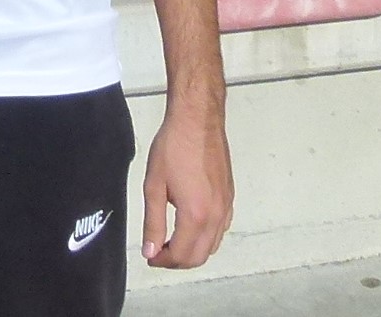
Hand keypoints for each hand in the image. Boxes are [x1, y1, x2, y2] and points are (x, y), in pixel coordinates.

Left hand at [141, 103, 232, 269]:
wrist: (197, 119)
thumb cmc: (174, 146)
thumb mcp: (154, 185)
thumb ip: (153, 222)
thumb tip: (150, 250)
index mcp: (196, 215)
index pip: (181, 255)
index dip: (162, 260)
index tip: (150, 255)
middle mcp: (216, 215)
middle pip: (199, 257)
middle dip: (177, 260)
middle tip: (158, 251)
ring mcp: (226, 206)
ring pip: (213, 246)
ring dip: (193, 250)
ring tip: (172, 239)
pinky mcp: (230, 197)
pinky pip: (221, 230)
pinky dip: (207, 237)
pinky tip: (191, 225)